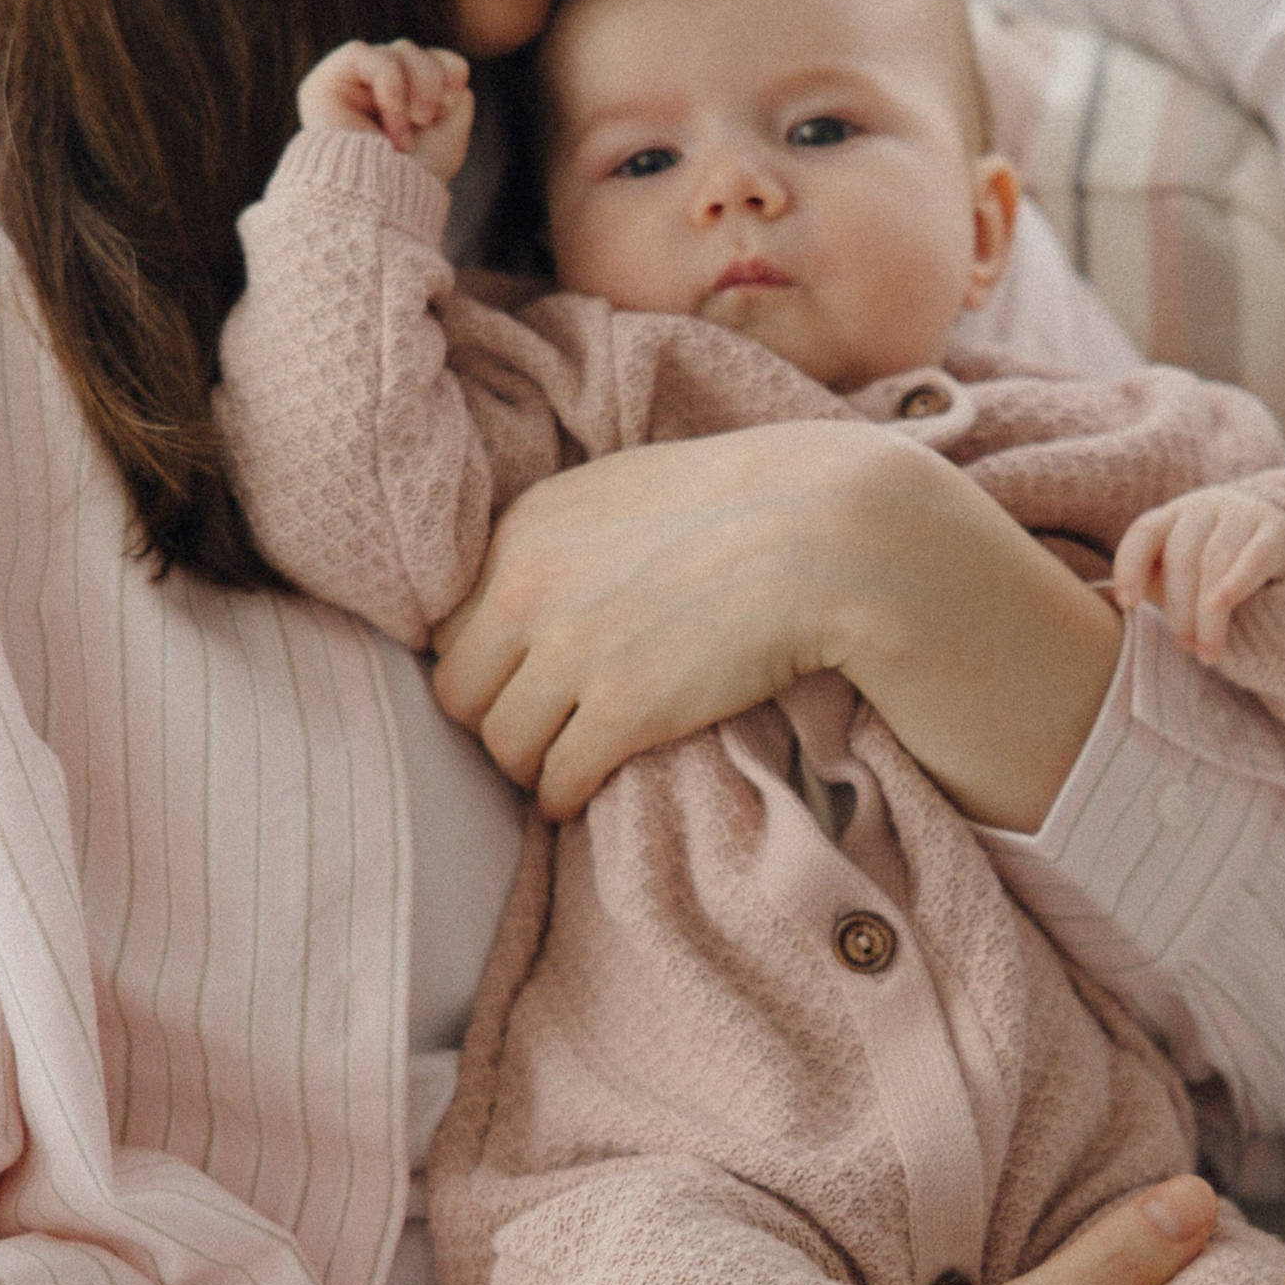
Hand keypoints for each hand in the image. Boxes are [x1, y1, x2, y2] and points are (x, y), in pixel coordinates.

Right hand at [298, 37, 473, 180]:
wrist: (381, 201)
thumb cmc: (414, 176)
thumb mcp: (449, 133)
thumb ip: (453, 91)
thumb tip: (443, 64)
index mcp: (403, 101)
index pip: (431, 59)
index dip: (449, 65)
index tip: (456, 91)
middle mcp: (374, 90)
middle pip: (414, 51)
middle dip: (432, 79)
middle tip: (426, 119)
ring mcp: (350, 85)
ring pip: (397, 50)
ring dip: (415, 86)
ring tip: (409, 129)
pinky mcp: (324, 83)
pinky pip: (363, 54)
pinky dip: (389, 83)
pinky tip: (392, 120)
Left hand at [431, 419, 1119, 826]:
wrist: (835, 533)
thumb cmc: (753, 503)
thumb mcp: (634, 488)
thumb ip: (572, 534)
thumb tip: (548, 577)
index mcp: (526, 527)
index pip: (448, 624)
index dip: (487, 663)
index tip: (522, 684)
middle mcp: (528, 587)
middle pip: (460, 692)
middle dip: (498, 718)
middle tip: (543, 735)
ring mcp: (570, 653)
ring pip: (502, 747)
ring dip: (534, 765)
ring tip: (571, 766)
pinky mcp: (621, 713)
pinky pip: (555, 783)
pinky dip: (567, 796)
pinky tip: (591, 792)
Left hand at [1114, 487, 1284, 664]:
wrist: (1278, 529)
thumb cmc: (1212, 560)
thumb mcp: (1178, 566)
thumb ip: (1150, 581)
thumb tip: (1112, 605)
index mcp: (1171, 516)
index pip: (1143, 533)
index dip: (1130, 566)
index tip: (1126, 604)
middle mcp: (1203, 508)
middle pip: (1182, 556)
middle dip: (1179, 609)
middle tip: (1184, 646)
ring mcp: (1240, 514)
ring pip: (1216, 562)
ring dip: (1208, 615)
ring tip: (1207, 652)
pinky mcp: (1275, 530)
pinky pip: (1254, 555)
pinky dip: (1236, 581)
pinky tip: (1222, 605)